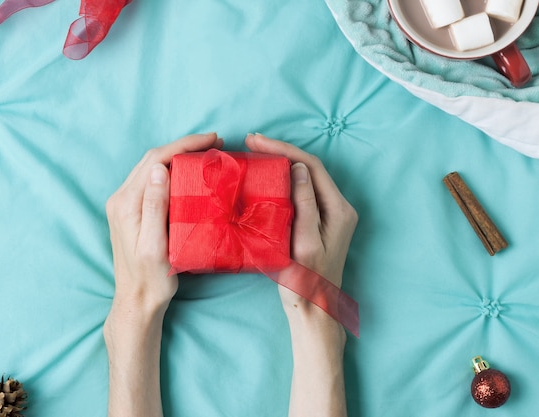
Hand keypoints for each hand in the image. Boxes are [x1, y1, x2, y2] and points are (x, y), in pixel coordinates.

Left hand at [104, 133, 222, 316]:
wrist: (137, 300)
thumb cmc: (150, 279)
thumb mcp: (155, 246)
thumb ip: (155, 207)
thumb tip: (161, 170)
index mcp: (126, 203)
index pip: (156, 161)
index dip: (184, 145)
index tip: (211, 140)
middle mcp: (121, 199)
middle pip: (153, 159)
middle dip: (183, 146)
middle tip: (215, 143)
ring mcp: (124, 204)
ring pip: (152, 167)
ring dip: (178, 155)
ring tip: (206, 153)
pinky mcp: (132, 211)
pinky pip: (152, 180)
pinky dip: (172, 169)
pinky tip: (189, 172)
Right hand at [245, 134, 357, 313]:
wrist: (313, 310)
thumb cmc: (307, 282)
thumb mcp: (304, 243)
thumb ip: (304, 204)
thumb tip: (298, 168)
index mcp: (338, 210)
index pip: (312, 167)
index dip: (285, 150)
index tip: (258, 142)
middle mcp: (338, 208)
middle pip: (310, 169)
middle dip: (282, 152)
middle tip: (253, 142)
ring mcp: (329, 216)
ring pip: (306, 179)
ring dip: (282, 163)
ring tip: (257, 154)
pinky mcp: (318, 223)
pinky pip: (302, 193)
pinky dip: (284, 180)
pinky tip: (267, 178)